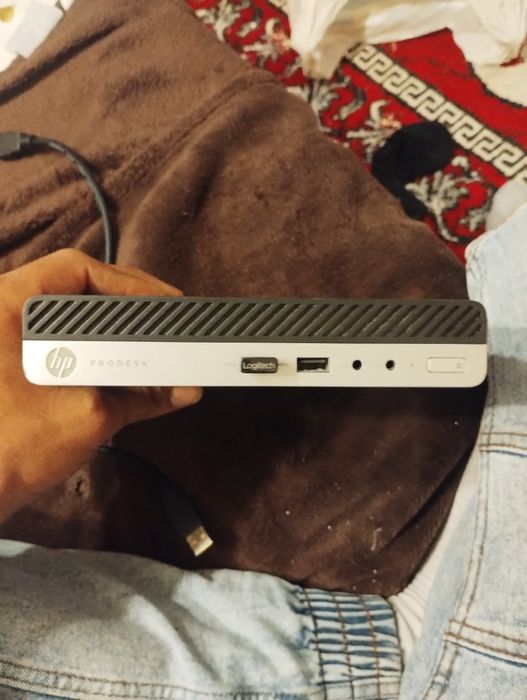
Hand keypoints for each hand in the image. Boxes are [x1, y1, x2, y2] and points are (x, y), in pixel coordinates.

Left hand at [0, 249, 201, 521]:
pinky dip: (97, 361)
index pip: (75, 271)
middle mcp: (6, 318)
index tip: (167, 305)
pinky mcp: (17, 374)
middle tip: (169, 322)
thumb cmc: (7, 452)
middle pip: (76, 294)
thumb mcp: (85, 417)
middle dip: (127, 311)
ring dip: (116, 339)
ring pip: (73, 327)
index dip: (129, 284)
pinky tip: (129, 377)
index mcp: (6, 307)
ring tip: (157, 348)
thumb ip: (141, 398)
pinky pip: (65, 354)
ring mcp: (9, 347)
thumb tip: (186, 390)